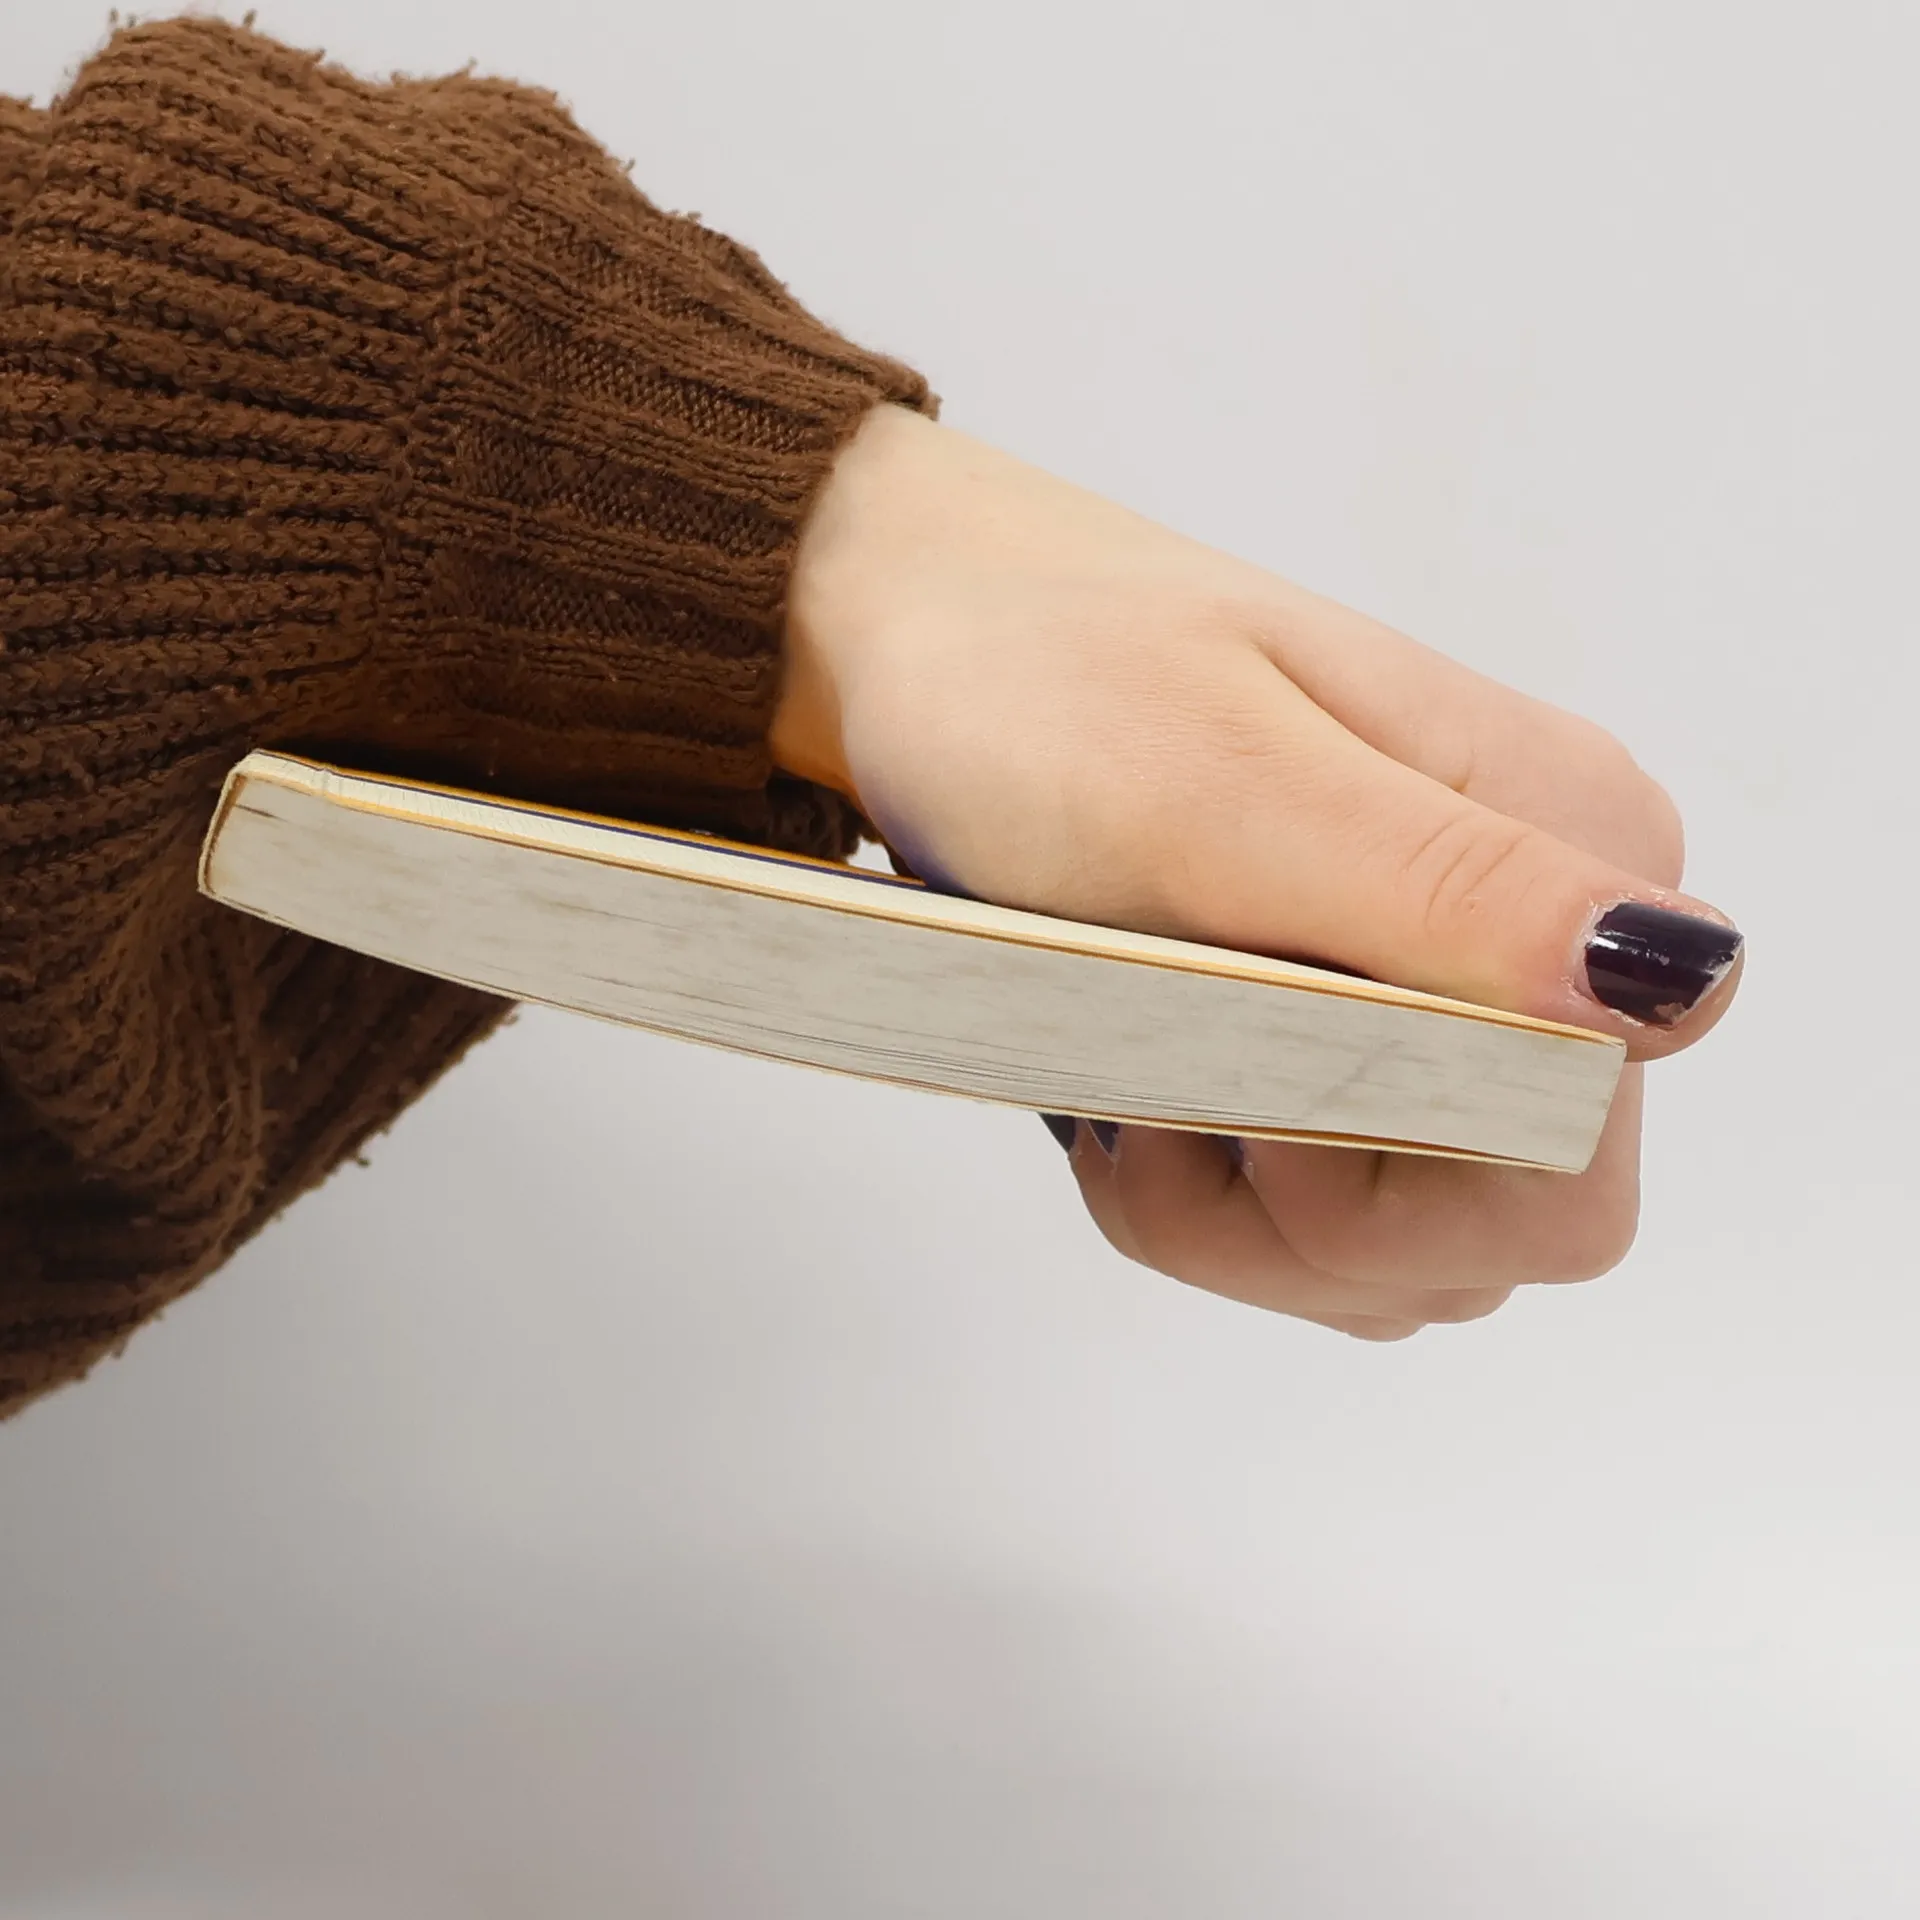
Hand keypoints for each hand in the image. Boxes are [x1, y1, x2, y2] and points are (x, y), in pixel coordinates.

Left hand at [774, 405, 1742, 1338]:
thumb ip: (1446, 889)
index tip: (1242, 1074)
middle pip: (1503, 1227)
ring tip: (1130, 1083)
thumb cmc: (1044, 681)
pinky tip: (1138, 1108)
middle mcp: (1539, 940)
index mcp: (1568, 845)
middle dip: (1309, 1216)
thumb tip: (1670, 976)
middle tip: (1162, 1094)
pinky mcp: (1359, 1052)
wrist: (926, 650)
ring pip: (1409, 1253)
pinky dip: (1210, 1209)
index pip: (1574, 1151)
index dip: (1398, 1172)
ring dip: (1243, 1220)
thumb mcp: (1219, 783)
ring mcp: (1448, 1007)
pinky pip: (1327, 1231)